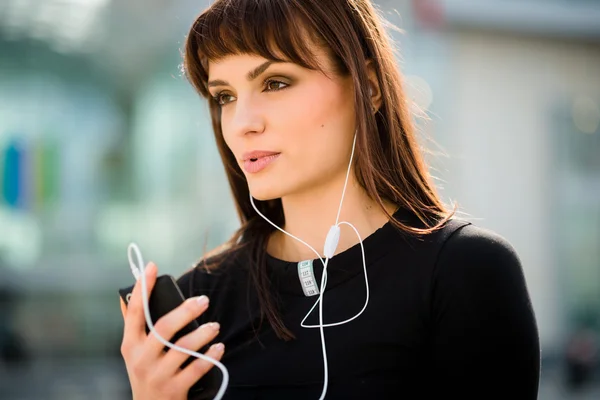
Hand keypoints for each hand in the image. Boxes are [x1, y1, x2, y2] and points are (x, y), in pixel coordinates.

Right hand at [119, 262, 224, 399]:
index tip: (152, 266)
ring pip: (183, 348)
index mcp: (130, 345)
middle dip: (186, 311)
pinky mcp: (174, 390)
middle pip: (164, 328)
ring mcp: (157, 375)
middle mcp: (140, 359)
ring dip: (202, 334)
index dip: (143, 288)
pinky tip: (219, 347)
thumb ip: (133, 325)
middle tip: (204, 300)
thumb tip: (124, 295)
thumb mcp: (134, 352)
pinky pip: (196, 369)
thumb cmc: (145, 373)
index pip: (134, 312)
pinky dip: (210, 356)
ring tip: (214, 326)